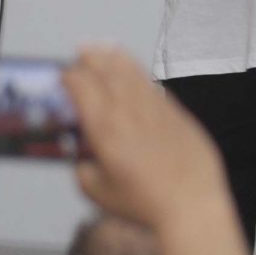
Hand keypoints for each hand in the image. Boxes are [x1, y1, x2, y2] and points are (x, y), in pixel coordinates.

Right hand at [65, 47, 232, 236]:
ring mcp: (158, 109)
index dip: (70, 77)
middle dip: (93, 58)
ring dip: (117, 59)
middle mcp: (131, 112)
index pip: (83, 87)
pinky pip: (155, 87)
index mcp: (106, 128)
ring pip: (134, 73)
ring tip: (106, 51)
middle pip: (109, 71)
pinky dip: (140, 75)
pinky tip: (136, 74)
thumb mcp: (97, 191)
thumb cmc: (144, 202)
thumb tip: (84, 157)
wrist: (191, 203)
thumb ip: (84, 168)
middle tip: (82, 52)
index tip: (64, 76)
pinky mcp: (179, 114)